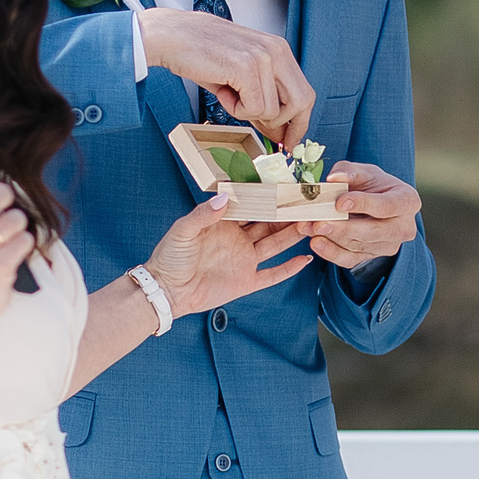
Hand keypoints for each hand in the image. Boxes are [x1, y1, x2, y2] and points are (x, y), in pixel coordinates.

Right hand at [138, 7, 316, 147]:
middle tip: (267, 135)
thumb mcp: (241, 75)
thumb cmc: (201, 54)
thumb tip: (279, 131)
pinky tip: (223, 91)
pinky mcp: (246, 67)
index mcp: (278, 49)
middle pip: (301, 102)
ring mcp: (263, 57)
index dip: (299, 121)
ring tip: (228, 95)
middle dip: (285, 125)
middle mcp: (276, 51)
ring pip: (272, 111)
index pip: (305, 92)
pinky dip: (236, 109)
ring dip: (248, 113)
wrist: (170, 36)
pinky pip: (253, 108)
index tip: (290, 139)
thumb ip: (264, 97)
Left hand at [140, 201, 312, 316]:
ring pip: (275, 245)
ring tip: (311, 224)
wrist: (167, 291)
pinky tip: (305, 258)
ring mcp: (244, 260)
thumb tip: (223, 198)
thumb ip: (203, 214)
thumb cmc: (169, 257)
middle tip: (306, 204)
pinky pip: (272, 274)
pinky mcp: (246, 281)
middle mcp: (238, 240)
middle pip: (269, 224)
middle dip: (286, 214)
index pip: (251, 207)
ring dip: (292, 235)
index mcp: (225, 224)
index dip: (267, 198)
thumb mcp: (183, 231)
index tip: (284, 187)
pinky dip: (289, 268)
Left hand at [307, 162, 421, 269]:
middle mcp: (404, 227)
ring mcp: (389, 245)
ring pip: (359, 246)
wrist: (376, 203)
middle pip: (373, 232)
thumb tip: (333, 178)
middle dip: (343, 228)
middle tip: (318, 223)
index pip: (387, 206)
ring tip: (308, 228)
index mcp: (408, 201)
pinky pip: (351, 259)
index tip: (339, 202)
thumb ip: (349, 170)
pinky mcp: (372, 256)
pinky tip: (316, 243)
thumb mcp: (364, 171)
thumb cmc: (372, 184)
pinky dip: (331, 253)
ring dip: (331, 238)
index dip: (363, 204)